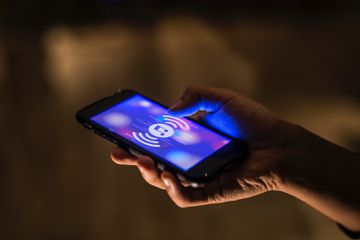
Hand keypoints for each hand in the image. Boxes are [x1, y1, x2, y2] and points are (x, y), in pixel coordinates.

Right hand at [111, 86, 290, 206]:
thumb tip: (170, 110)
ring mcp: (199, 176)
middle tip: (118, 153)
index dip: (139, 139)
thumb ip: (196, 96)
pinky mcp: (210, 191)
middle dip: (133, 159)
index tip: (123, 134)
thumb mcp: (221, 99)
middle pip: (155, 163)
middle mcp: (191, 159)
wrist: (278, 143)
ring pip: (164, 182)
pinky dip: (172, 189)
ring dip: (148, 173)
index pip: (158, 141)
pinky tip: (167, 176)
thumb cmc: (252, 121)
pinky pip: (185, 197)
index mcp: (190, 139)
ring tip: (143, 160)